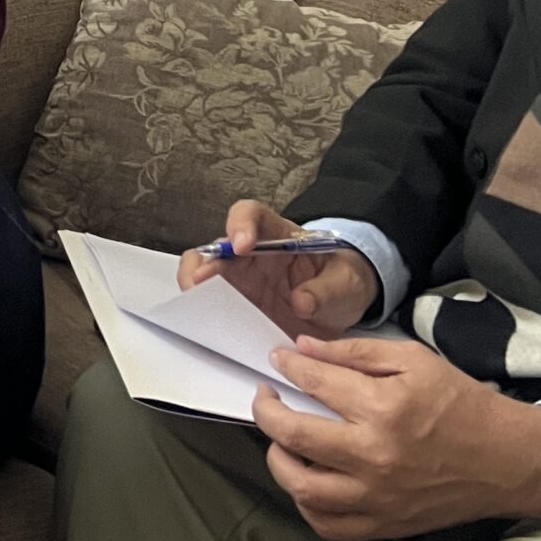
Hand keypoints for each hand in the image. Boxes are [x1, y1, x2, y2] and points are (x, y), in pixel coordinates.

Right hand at [178, 198, 377, 337]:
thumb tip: (302, 302)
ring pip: (205, 275)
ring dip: (196, 287)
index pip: (252, 215)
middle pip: (218, 248)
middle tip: (199, 282)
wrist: (341, 307)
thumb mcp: (346, 283)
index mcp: (278, 235)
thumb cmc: (342, 282)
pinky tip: (208, 325)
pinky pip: (216, 308)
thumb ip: (328, 290)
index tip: (241, 245)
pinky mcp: (238, 307)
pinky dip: (207, 315)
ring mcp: (241, 281)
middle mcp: (251, 254)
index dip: (241, 225)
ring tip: (194, 303)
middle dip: (205, 263)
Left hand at [254, 333, 540, 539]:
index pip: (314, 382)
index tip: (277, 359)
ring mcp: (377, 497)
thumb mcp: (414, 360)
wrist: (508, 461)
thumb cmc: (462, 404)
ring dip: (278, 461)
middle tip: (264, 397)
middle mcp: (375, 456)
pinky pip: (328, 525)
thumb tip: (302, 348)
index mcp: (384, 409)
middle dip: (267, 411)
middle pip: (294, 437)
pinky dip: (306, 504)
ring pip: (302, 488)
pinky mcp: (384, 525)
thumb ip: (354, 352)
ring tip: (280, 440)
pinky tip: (305, 480)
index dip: (287, 366)